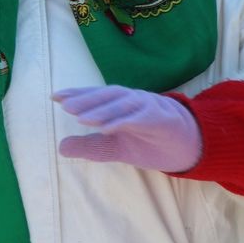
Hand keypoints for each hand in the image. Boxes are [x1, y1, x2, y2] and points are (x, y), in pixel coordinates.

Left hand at [54, 85, 201, 172]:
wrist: (189, 148)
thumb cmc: (149, 142)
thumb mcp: (115, 147)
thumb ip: (90, 146)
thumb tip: (61, 147)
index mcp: (119, 104)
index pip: (95, 96)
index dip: (76, 94)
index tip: (54, 97)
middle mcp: (132, 100)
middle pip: (107, 95)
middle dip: (85, 99)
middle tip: (64, 105)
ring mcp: (148, 107)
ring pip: (123, 103)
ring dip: (101, 108)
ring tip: (80, 117)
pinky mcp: (163, 119)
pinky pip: (141, 117)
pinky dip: (123, 120)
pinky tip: (107, 128)